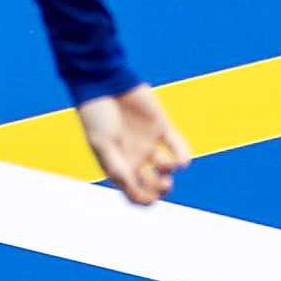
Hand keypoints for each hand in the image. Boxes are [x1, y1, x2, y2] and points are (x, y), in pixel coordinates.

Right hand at [72, 85, 187, 206]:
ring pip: (167, 169)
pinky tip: (182, 162)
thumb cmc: (97, 114)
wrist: (103, 81)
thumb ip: (118, 167)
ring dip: (168, 172)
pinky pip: (178, 146)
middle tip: (162, 183)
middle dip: (159, 189)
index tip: (150, 197)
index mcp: (117, 165)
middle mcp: (134, 157)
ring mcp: (148, 142)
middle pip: (152, 185)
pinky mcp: (161, 127)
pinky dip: (183, 156)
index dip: (144, 200)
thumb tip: (133, 187)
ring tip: (162, 163)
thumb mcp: (102, 143)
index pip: (134, 193)